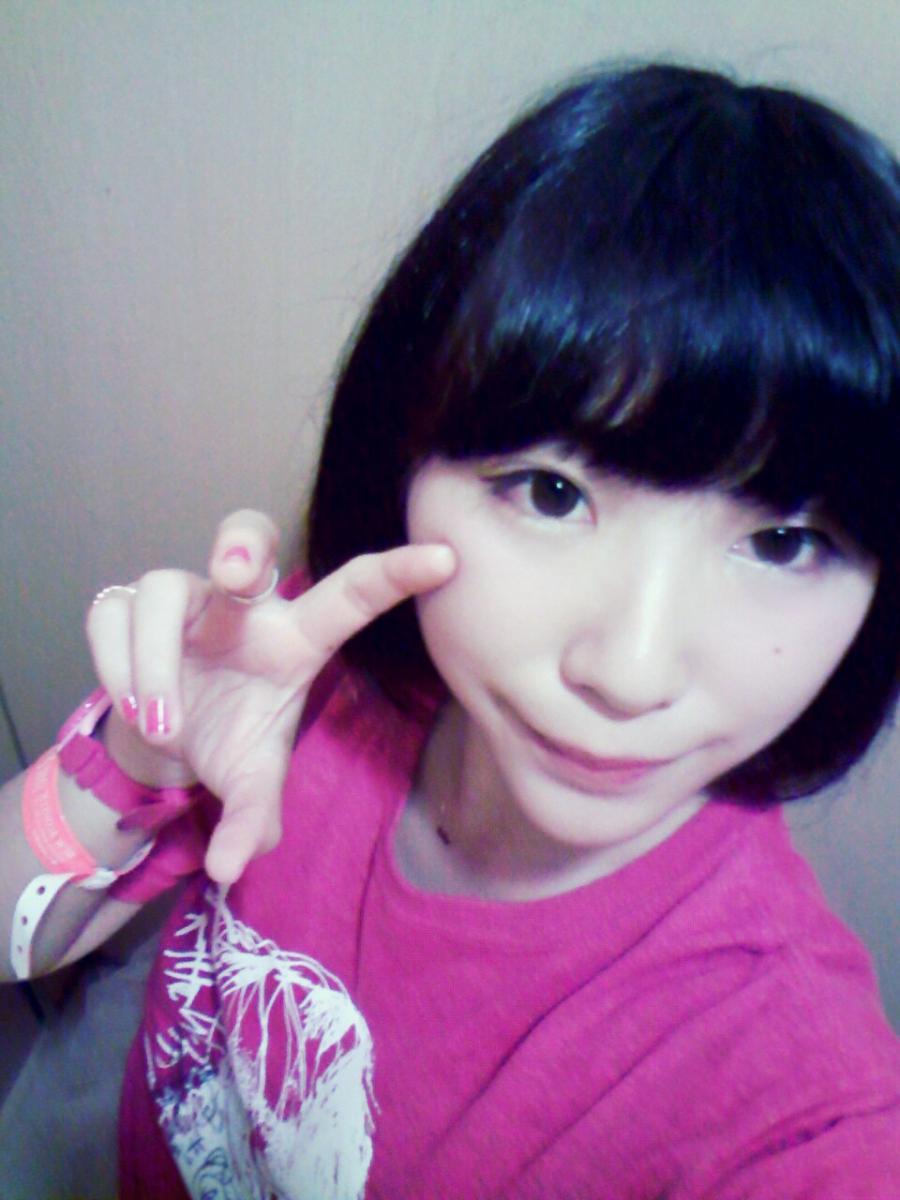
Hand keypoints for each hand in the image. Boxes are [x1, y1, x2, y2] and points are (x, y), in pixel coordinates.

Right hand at [86, 510, 455, 882]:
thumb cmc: (227, 736)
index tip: (446, 558)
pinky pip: (112, 613)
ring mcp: (185, 599)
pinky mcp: (129, 606)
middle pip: (247, 530)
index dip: (396, 573)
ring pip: (162, 590)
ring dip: (154, 661)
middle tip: (237, 578)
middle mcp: (241, 606)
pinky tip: (131, 704)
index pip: (351, 595)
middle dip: (240, 544)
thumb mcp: (249, 780)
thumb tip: (230, 869)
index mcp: (294, 638)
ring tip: (164, 725)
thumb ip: (249, 818)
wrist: (161, 732)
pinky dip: (114, 664)